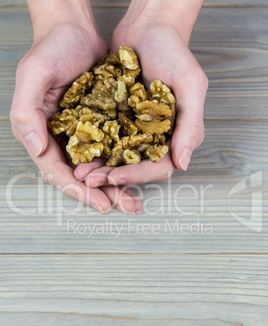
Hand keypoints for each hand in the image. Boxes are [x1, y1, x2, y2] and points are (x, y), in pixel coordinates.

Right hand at [10, 20, 141, 213]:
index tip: (100, 203)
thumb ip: (27, 112)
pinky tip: (138, 174)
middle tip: (125, 208)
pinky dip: (123, 164)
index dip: (78, 191)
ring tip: (135, 202)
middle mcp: (61, 139)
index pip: (57, 172)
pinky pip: (112, 150)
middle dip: (102, 195)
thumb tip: (35, 147)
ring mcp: (82, 134)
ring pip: (99, 168)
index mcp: (41, 134)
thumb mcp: (34, 75)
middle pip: (81, 177)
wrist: (75, 30)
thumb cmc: (51, 48)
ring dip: (116, 186)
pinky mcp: (100, 126)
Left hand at [75, 0, 207, 187]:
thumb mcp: (190, 86)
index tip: (115, 176)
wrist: (148, 28)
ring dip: (98, 166)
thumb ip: (191, 126)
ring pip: (116, 156)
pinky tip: (76, 151)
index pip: (158, 166)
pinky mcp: (117, 119)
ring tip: (79, 172)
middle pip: (134, 166)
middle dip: (112, 175)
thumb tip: (184, 164)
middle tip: (90, 180)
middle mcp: (154, 137)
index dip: (136, 174)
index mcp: (175, 135)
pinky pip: (103, 137)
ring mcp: (134, 129)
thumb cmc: (174, 52)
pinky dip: (90, 146)